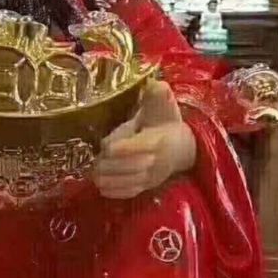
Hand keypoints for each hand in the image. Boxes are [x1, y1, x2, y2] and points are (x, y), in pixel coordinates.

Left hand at [93, 80, 195, 198]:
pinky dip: (117, 192)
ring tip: (94, 176)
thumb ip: (157, 95)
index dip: (122, 147)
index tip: (105, 145)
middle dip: (111, 165)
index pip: (140, 146)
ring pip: (131, 182)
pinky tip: (102, 189)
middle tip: (94, 163)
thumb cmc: (165, 122)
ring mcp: (152, 176)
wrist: (183, 145)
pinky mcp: (148, 186)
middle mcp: (156, 161)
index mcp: (158, 139)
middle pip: (132, 167)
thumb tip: (154, 84)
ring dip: (110, 180)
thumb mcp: (163, 106)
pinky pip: (133, 192)